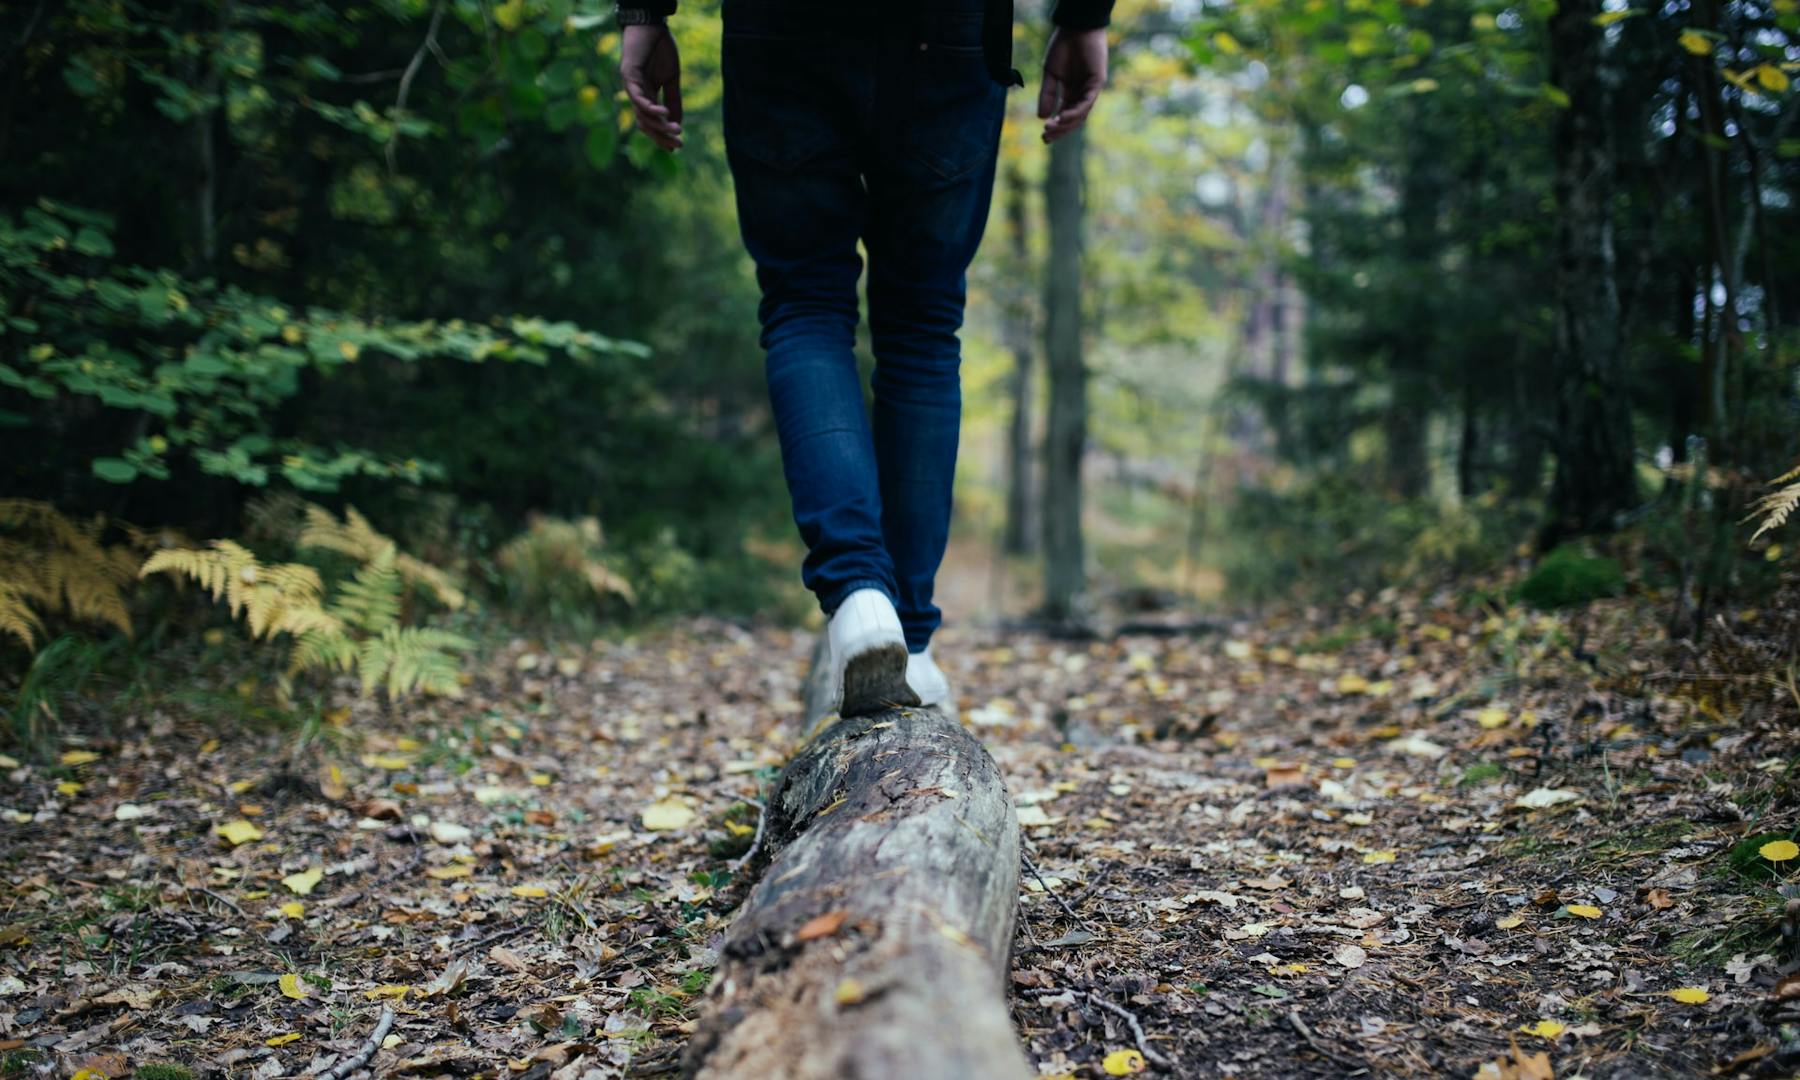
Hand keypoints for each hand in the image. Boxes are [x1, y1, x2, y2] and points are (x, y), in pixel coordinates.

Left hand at [621, 23, 682, 150]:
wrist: (652, 25)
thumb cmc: (661, 49)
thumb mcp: (671, 79)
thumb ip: (674, 100)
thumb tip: (677, 123)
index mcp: (647, 95)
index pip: (652, 122)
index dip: (662, 136)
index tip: (676, 147)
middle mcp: (636, 94)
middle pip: (645, 124)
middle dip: (661, 136)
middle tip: (678, 145)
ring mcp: (631, 86)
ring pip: (642, 114)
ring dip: (658, 124)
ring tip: (676, 129)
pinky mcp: (628, 75)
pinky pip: (637, 97)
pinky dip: (650, 107)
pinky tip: (663, 113)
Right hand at [1038, 26, 1106, 143]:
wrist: (1075, 28)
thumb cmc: (1063, 47)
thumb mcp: (1050, 74)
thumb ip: (1047, 94)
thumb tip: (1042, 116)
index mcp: (1071, 91)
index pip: (1064, 114)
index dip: (1055, 127)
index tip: (1043, 137)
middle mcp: (1082, 93)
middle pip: (1073, 118)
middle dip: (1060, 130)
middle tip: (1045, 138)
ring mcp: (1090, 89)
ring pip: (1081, 113)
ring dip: (1066, 123)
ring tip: (1051, 128)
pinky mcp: (1097, 82)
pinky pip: (1087, 101)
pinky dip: (1076, 111)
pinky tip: (1063, 117)